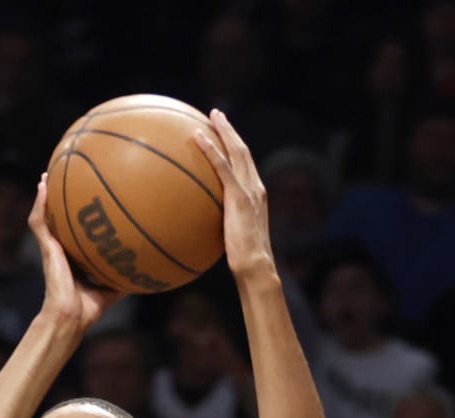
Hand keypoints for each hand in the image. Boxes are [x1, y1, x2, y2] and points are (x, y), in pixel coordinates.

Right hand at [29, 175, 118, 330]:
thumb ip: (124, 275)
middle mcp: (61, 251)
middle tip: (61, 180)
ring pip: (43, 218)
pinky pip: (39, 222)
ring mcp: (52, 249)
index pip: (72, 234)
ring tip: (46, 176)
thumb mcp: (113, 289)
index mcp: (73, 259)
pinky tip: (43, 187)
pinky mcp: (46, 249)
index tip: (82, 203)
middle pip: (56, 221)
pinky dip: (39, 204)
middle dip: (57, 201)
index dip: (74, 219)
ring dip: (43, 197)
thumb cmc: (89, 309)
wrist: (72, 317)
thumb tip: (146, 268)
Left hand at [192, 109, 274, 281]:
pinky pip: (223, 167)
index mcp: (255, 195)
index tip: (224, 134)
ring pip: (237, 151)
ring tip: (211, 115)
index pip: (245, 165)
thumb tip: (202, 228)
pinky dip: (212, 149)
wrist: (255, 266)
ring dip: (224, 130)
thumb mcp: (232, 239)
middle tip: (216, 114)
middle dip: (230, 130)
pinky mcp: (239, 197)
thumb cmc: (244, 260)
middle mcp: (255, 187)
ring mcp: (249, 191)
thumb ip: (223, 226)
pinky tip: (198, 137)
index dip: (235, 146)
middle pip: (243, 150)